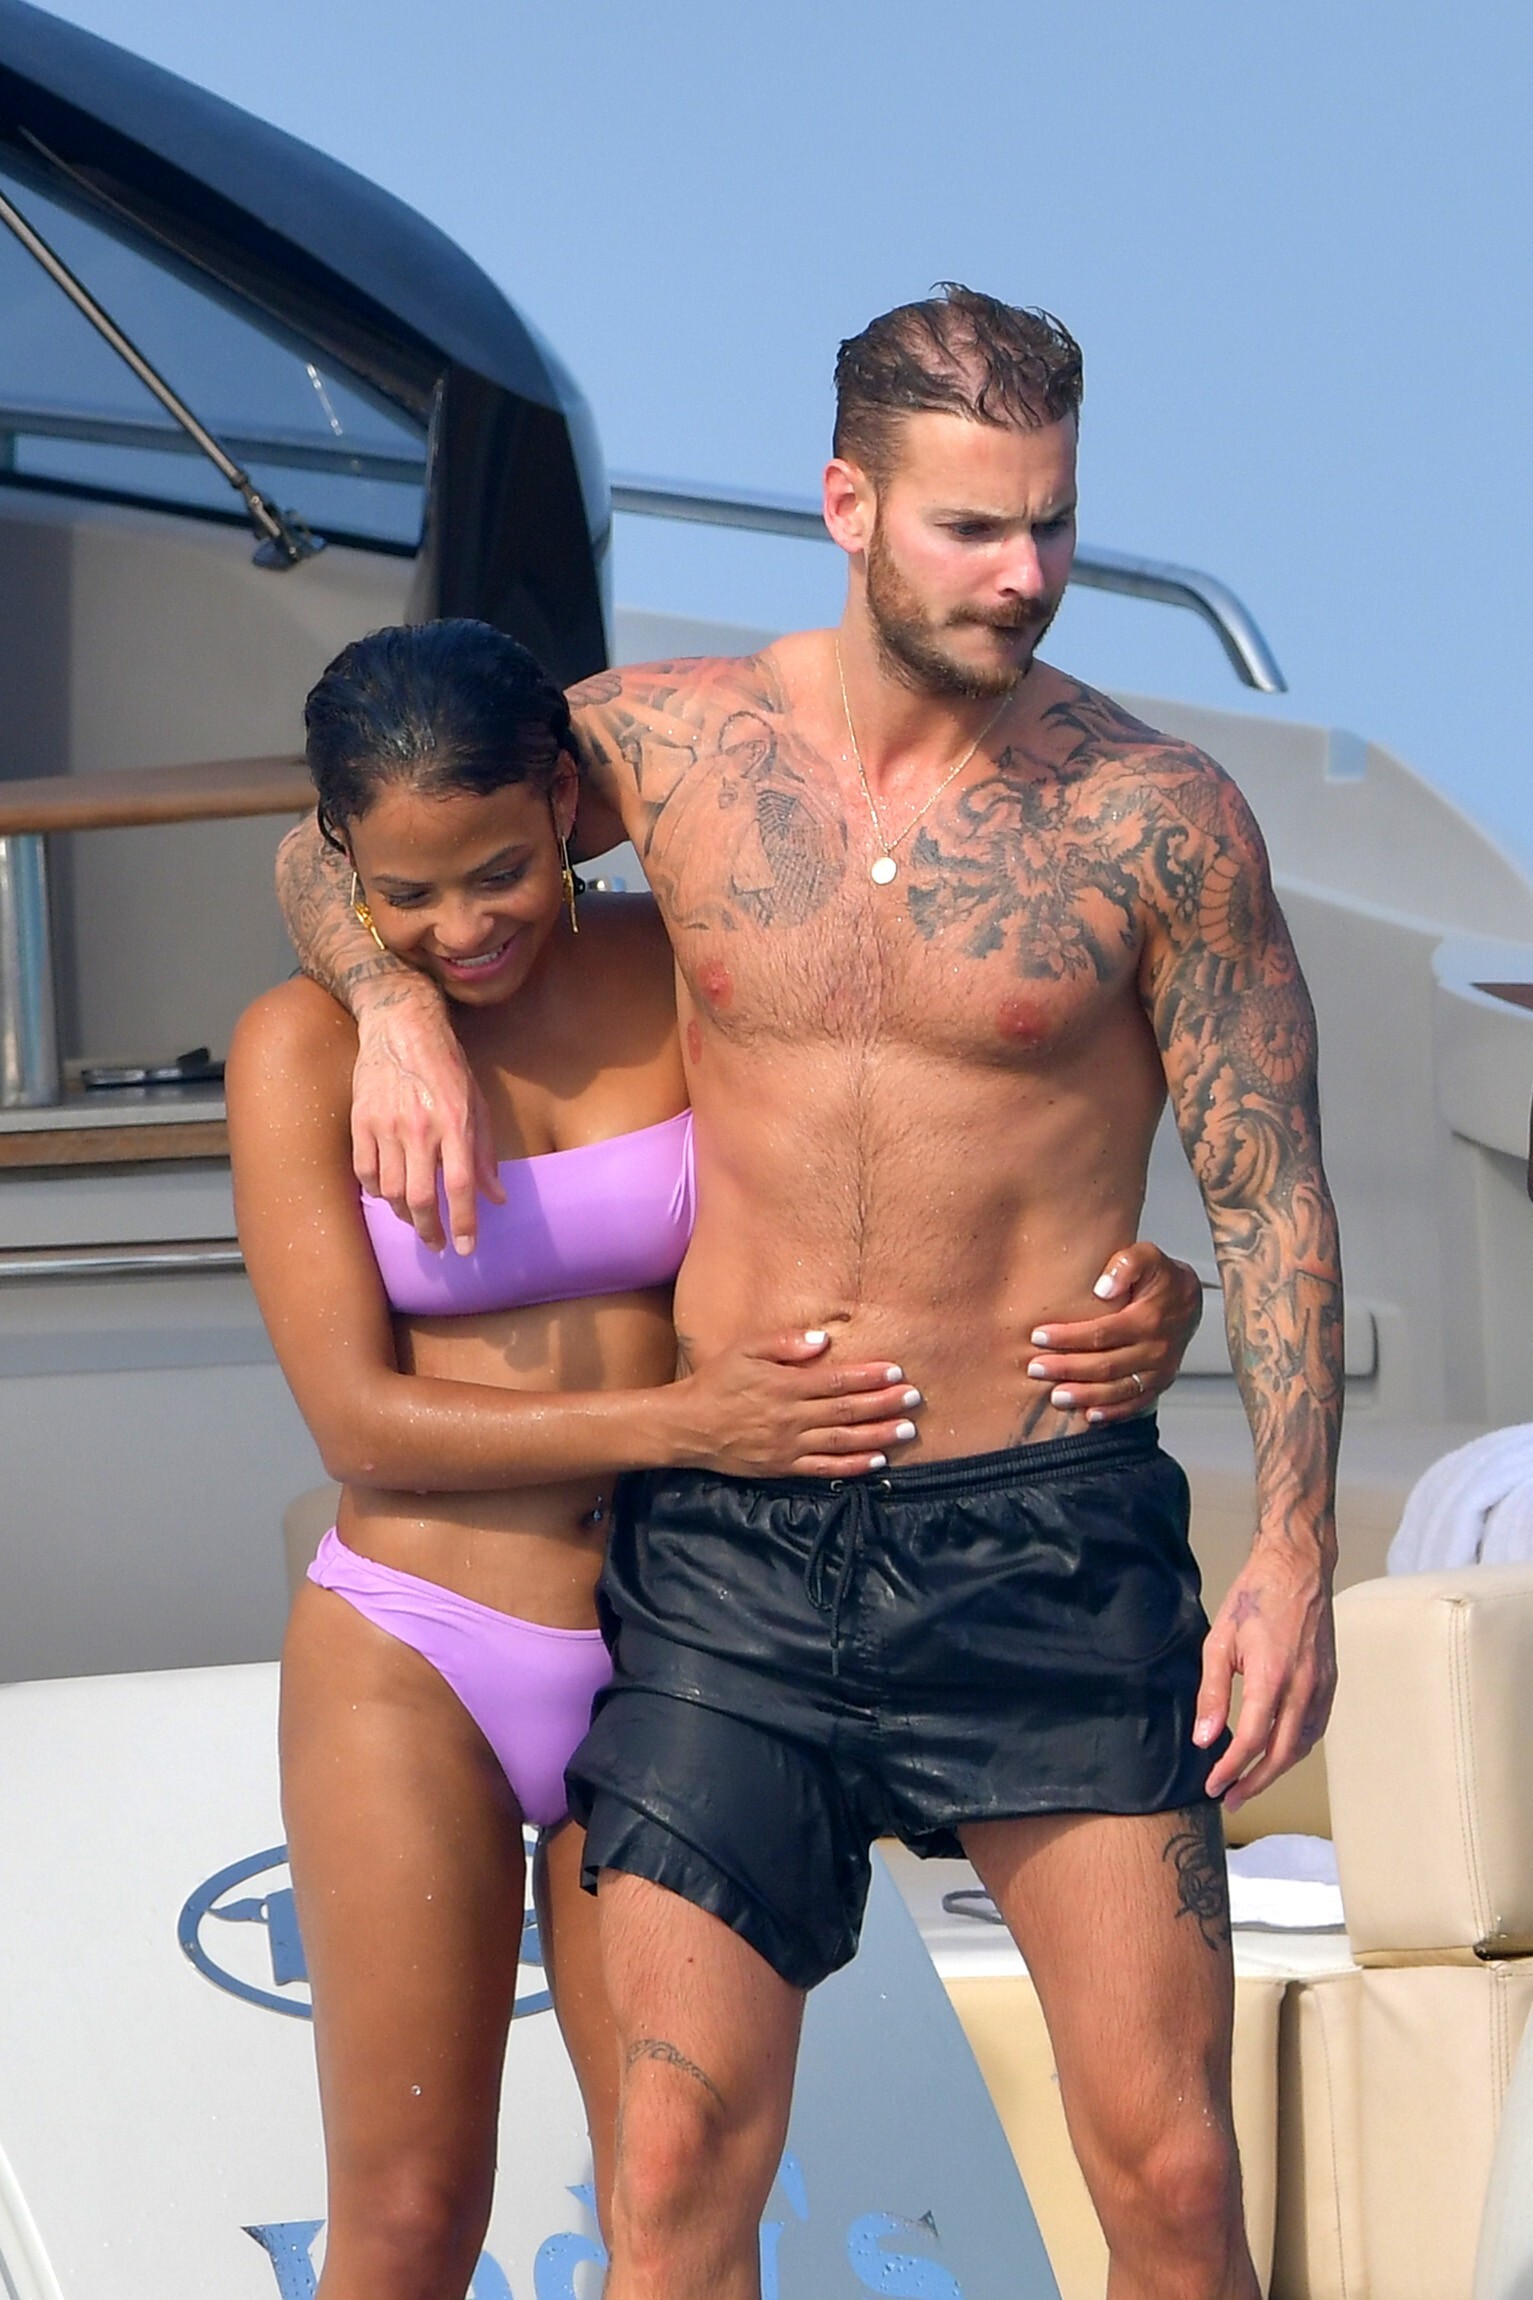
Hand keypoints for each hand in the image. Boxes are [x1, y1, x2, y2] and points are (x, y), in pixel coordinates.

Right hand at [351, 980, 502, 1254]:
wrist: (402, 1028)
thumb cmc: (447, 1067)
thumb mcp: (477, 1105)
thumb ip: (485, 1154)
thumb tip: (497, 1198)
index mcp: (455, 1123)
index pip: (461, 1187)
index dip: (464, 1223)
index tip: (466, 1249)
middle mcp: (420, 1128)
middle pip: (421, 1198)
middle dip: (430, 1231)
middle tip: (437, 1245)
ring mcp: (385, 1126)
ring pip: (391, 1191)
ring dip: (404, 1215)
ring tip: (416, 1220)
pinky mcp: (361, 1121)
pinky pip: (366, 1172)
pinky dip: (377, 1192)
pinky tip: (389, 1195)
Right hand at [666, 1331, 924, 1478]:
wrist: (689, 1426)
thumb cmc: (718, 1381)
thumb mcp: (746, 1350)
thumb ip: (785, 1343)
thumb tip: (823, 1340)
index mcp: (785, 1385)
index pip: (836, 1381)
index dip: (868, 1377)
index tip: (896, 1372)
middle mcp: (791, 1417)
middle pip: (847, 1411)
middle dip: (884, 1404)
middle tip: (914, 1399)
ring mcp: (789, 1446)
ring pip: (842, 1441)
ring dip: (878, 1435)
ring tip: (907, 1430)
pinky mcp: (784, 1467)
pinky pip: (825, 1468)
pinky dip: (852, 1465)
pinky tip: (876, 1461)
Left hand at [1025, 1243, 1203, 1422]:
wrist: (1190, 1300)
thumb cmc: (1161, 1277)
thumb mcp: (1147, 1256)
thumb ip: (1126, 1264)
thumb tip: (1103, 1288)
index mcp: (1148, 1319)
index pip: (1101, 1333)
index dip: (1068, 1337)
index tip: (1038, 1337)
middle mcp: (1156, 1349)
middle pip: (1104, 1365)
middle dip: (1066, 1368)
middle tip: (1035, 1369)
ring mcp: (1160, 1370)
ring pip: (1117, 1389)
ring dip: (1085, 1395)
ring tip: (1055, 1396)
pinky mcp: (1161, 1383)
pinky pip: (1136, 1404)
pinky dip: (1112, 1412)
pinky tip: (1089, 1415)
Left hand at [1195, 1538, 1336, 1811]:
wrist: (1297, 1569)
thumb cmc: (1253, 1598)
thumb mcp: (1220, 1640)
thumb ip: (1212, 1691)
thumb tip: (1205, 1737)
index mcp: (1272, 1677)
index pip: (1253, 1740)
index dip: (1231, 1768)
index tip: (1213, 1785)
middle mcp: (1303, 1687)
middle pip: (1281, 1753)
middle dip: (1254, 1782)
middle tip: (1230, 1799)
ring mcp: (1321, 1686)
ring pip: (1302, 1745)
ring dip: (1276, 1770)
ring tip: (1249, 1783)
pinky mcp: (1330, 1682)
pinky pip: (1315, 1727)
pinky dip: (1296, 1748)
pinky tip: (1278, 1754)